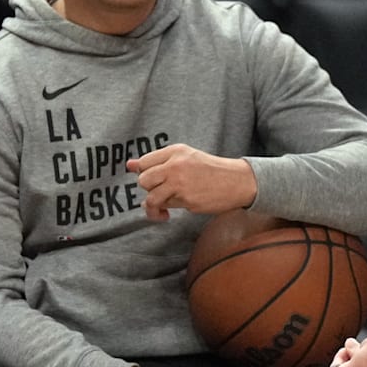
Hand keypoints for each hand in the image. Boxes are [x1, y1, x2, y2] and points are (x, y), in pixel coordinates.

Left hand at [127, 144, 256, 219]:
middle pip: (143, 180)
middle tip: (158, 192)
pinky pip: (166, 207)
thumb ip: (157, 161)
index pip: (144, 162)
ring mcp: (181, 183)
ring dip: (151, 206)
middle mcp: (176, 165)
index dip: (144, 174)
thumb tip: (128, 164)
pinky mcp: (188, 200)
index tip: (152, 181)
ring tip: (159, 210)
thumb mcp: (185, 158)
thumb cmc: (209, 170)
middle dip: (148, 189)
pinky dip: (162, 213)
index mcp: (175, 152)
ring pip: (151, 196)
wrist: (238, 181)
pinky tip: (167, 215)